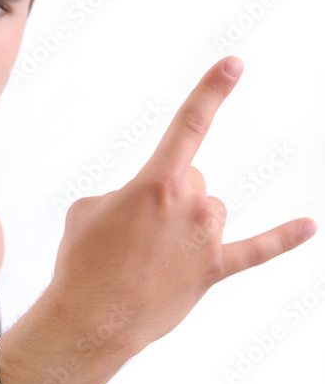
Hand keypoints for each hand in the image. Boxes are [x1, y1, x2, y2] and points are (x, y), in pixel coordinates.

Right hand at [48, 57, 316, 365]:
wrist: (88, 320)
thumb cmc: (82, 263)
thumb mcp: (88, 210)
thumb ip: (125, 195)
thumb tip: (148, 210)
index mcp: (157, 182)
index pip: (190, 125)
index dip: (212, 91)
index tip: (234, 64)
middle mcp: (191, 205)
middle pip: (194, 180)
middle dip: (168, 198)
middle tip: (135, 233)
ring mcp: (206, 239)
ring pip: (210, 212)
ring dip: (187, 224)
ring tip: (152, 256)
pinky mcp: (213, 270)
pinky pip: (257, 250)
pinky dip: (284, 238)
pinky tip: (310, 226)